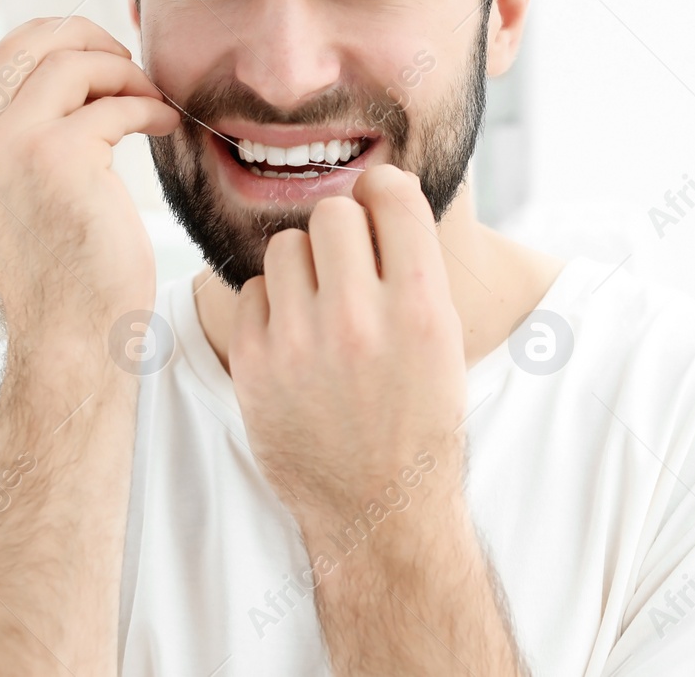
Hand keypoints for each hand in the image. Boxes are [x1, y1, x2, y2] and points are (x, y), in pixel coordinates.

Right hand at [0, 17, 178, 367]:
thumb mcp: (21, 199)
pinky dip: (147, 107)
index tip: (99, 62)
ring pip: (70, 63)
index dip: (51, 45)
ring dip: (123, 73)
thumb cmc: (64, 276)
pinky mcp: (57, 157)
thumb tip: (67, 75)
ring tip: (151, 99)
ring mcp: (8, 147)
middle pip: (25, 44)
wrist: (72, 338)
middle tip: (128, 64)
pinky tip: (165, 124)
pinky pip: (114, 105)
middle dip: (86, 38)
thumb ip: (21, 143)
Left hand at [228, 165, 467, 533]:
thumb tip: (376, 187)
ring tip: (320, 307)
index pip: (391, 192)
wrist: (378, 506)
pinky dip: (271, 307)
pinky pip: (252, 290)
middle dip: (341, 232)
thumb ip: (412, 264)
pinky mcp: (256, 364)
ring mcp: (302, 342)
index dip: (382, 192)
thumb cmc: (417, 417)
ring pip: (287, 246)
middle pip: (332, 211)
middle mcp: (360, 318)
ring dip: (303, 267)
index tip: (376, 207)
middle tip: (348, 266)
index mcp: (419, 307)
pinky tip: (294, 340)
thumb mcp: (442, 338)